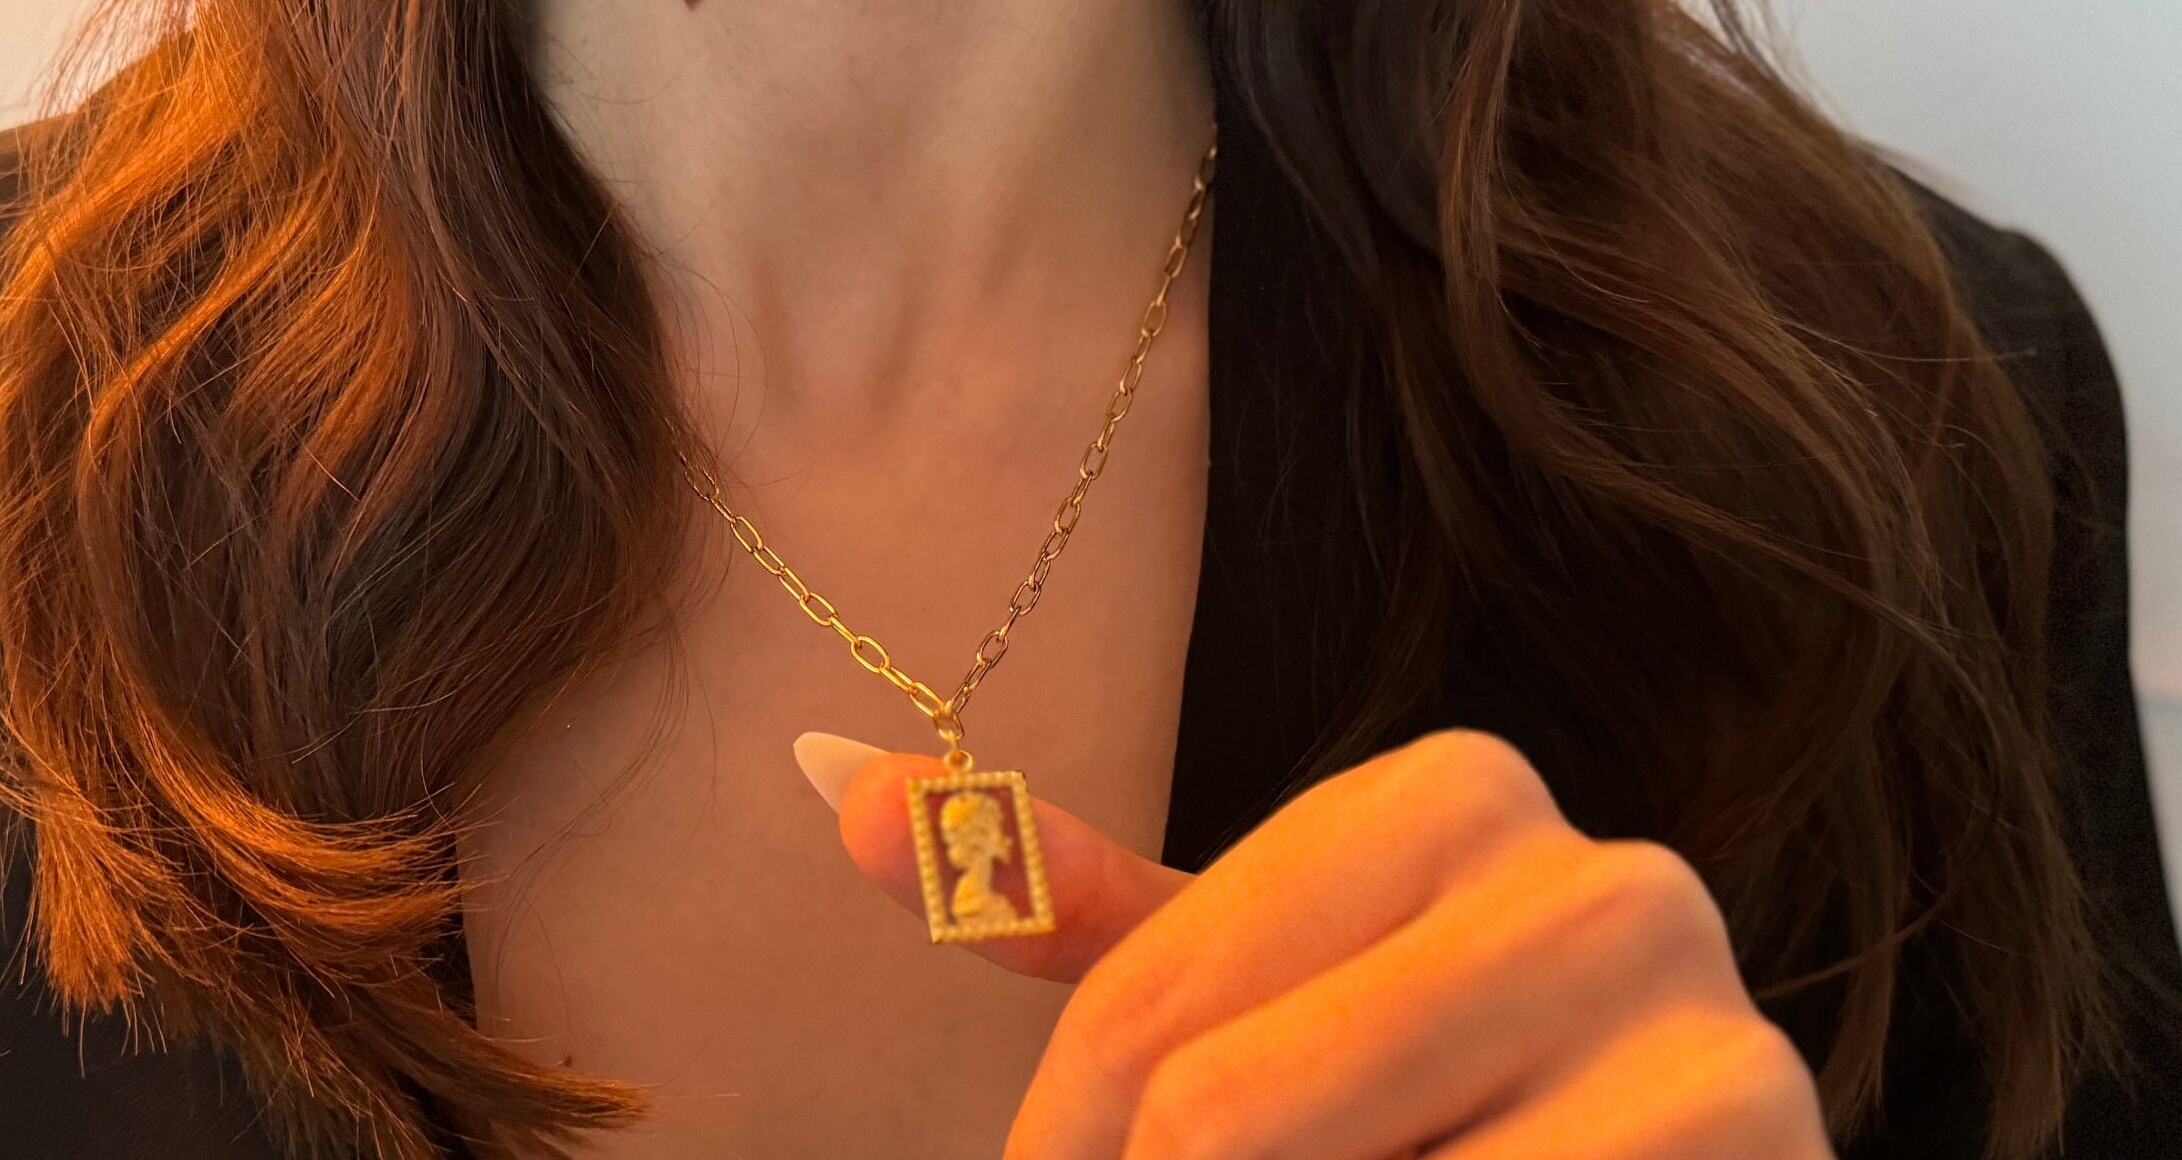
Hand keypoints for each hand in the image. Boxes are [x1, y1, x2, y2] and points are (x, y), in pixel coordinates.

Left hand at [801, 727, 1834, 1159]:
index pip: (1145, 1017)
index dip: (1063, 1153)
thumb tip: (828, 776)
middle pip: (1223, 1125)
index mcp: (1457, 794)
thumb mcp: (1265, 996)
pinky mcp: (1761, 1155)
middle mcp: (1606, 884)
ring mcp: (1713, 1037)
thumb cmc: (1432, 1112)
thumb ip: (1088, 911)